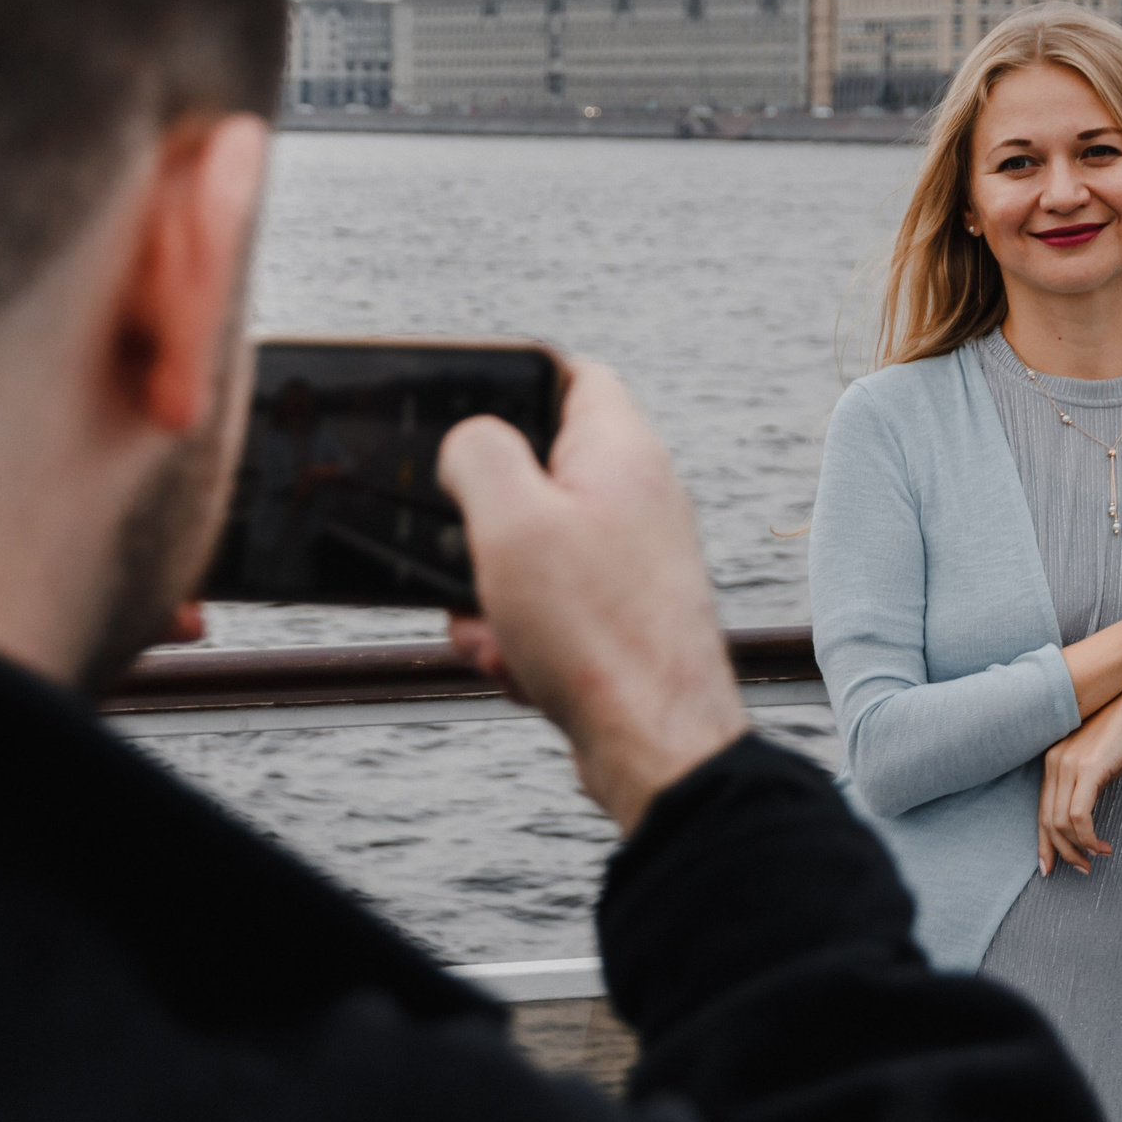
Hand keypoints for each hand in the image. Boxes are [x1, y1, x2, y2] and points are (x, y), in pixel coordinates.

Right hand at [438, 360, 747, 833]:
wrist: (658, 745)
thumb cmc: (595, 632)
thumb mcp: (511, 522)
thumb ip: (479, 454)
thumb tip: (468, 440)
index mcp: (620, 452)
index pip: (572, 375)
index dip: (513, 381)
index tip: (463, 410)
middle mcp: (636, 498)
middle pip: (537, 473)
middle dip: (483, 521)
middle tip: (466, 553)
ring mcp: (632, 559)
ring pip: (533, 551)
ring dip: (493, 590)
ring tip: (496, 629)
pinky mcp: (621, 616)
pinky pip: (549, 608)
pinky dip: (520, 634)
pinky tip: (518, 667)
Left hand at [1036, 670, 1121, 874]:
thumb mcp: (1098, 761)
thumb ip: (1084, 784)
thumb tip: (1082, 818)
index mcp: (1053, 760)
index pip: (1041, 809)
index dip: (1044, 842)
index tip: (1050, 866)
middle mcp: (1054, 762)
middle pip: (1046, 820)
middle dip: (1060, 852)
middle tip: (1081, 870)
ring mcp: (1068, 765)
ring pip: (1060, 823)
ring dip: (1078, 848)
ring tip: (1095, 858)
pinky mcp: (1088, 769)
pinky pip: (1078, 816)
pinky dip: (1088, 838)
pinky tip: (1102, 846)